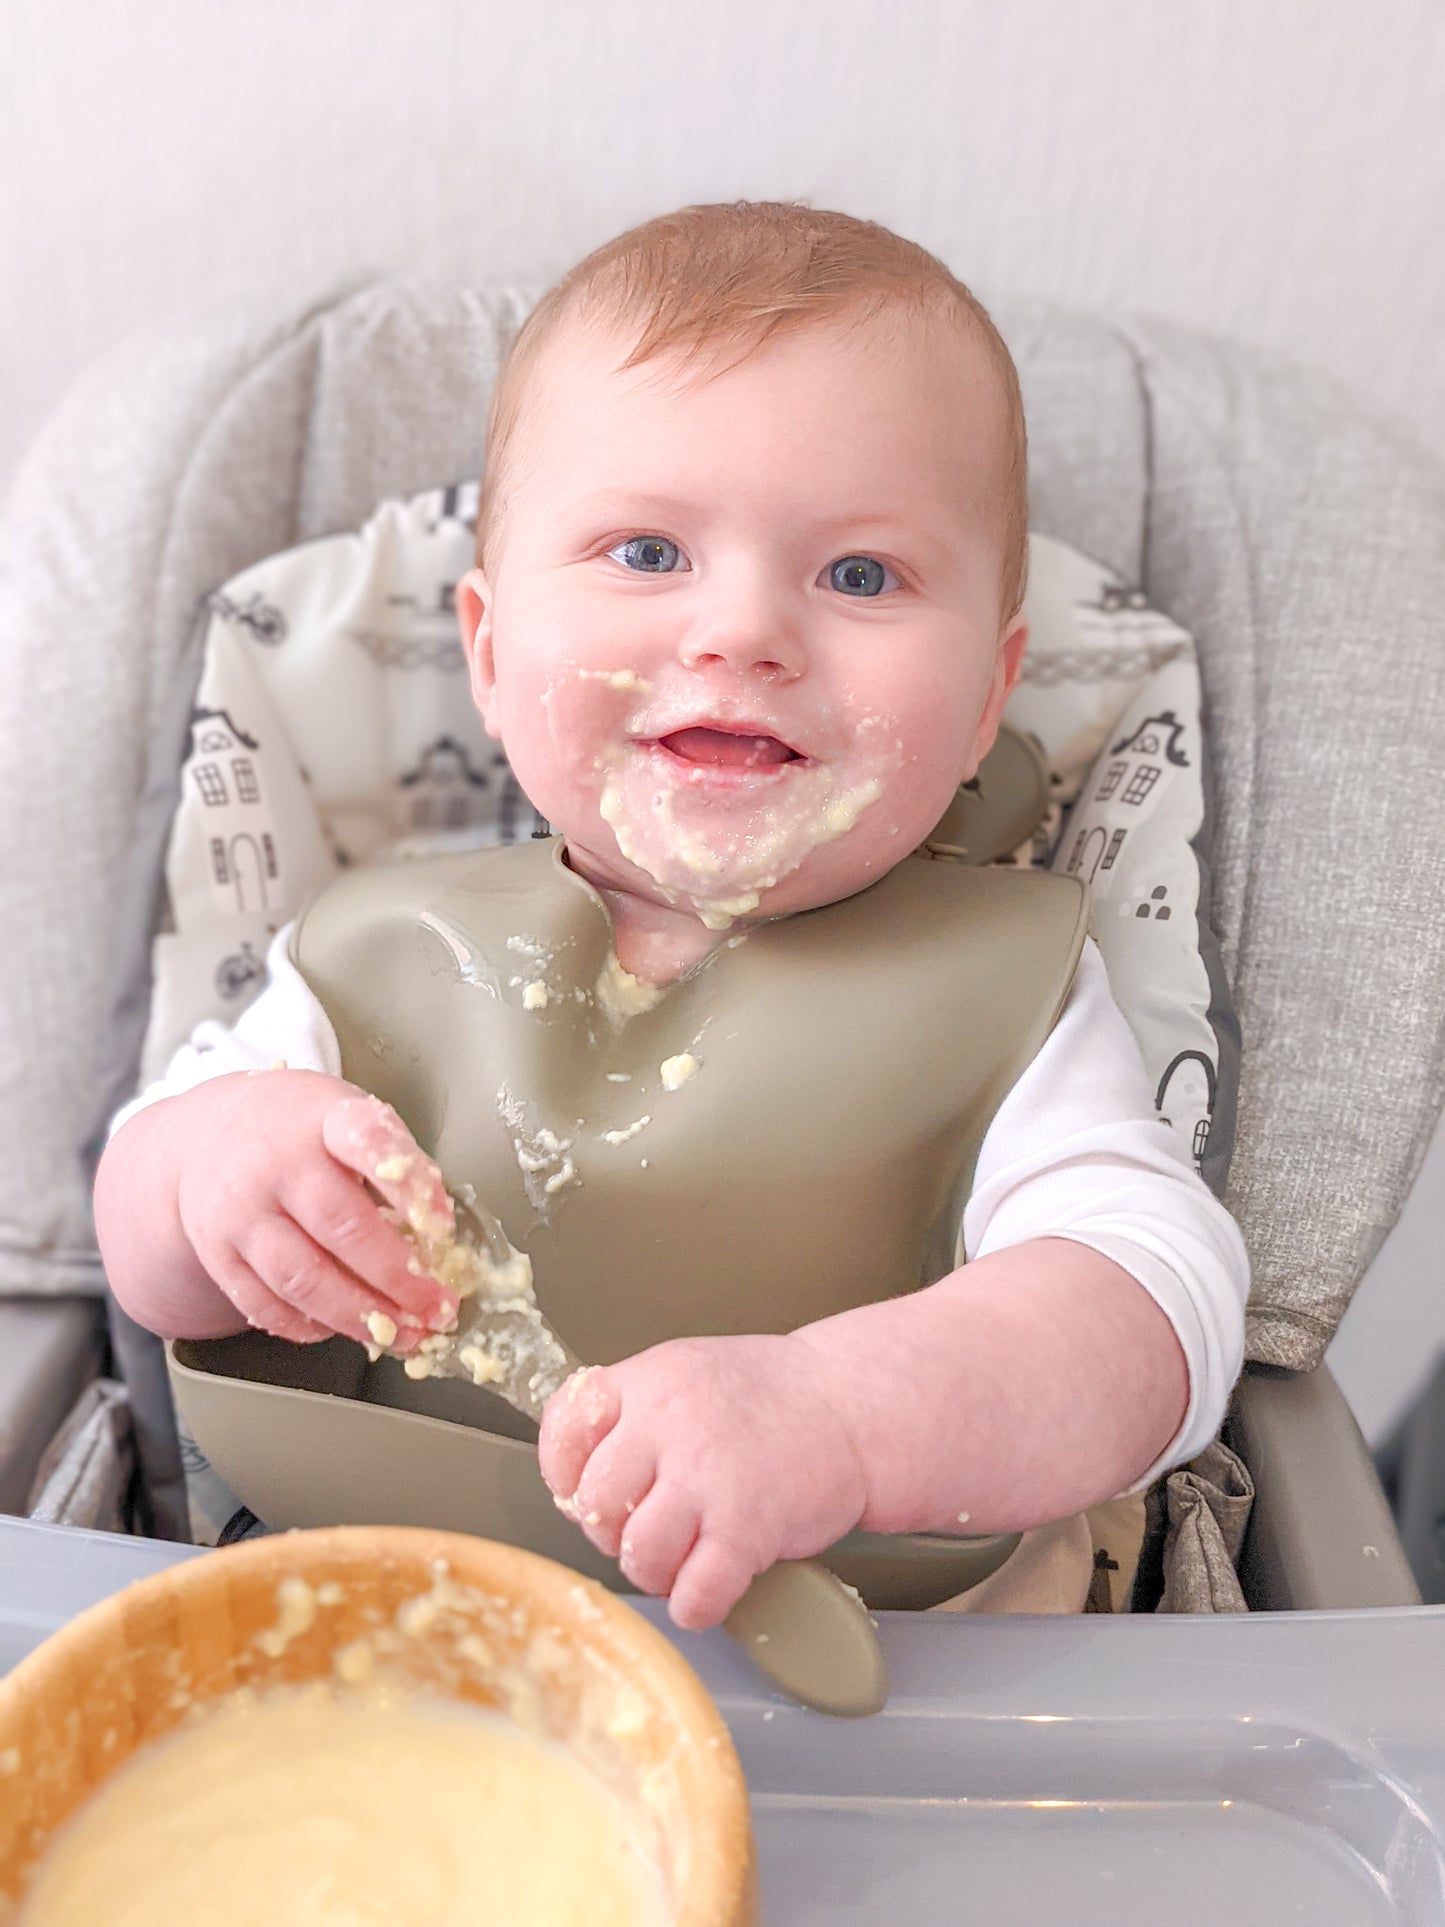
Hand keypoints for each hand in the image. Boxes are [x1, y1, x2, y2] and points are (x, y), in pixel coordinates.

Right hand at [171, 1071, 461, 1348]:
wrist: (206, 1132)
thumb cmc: (295, 1127)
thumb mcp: (345, 1114)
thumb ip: (390, 1166)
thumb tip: (436, 1235)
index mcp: (322, 1119)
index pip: (371, 1143)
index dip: (411, 1188)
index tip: (443, 1226)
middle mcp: (276, 1165)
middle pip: (342, 1228)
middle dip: (399, 1279)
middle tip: (437, 1308)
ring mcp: (241, 1212)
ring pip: (303, 1279)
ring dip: (361, 1317)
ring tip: (404, 1335)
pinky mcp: (217, 1254)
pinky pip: (264, 1304)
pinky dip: (308, 1326)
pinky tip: (341, 1329)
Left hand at [538, 1334, 867, 1629]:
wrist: (853, 1406)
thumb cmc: (771, 1397)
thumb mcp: (689, 1374)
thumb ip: (635, 1414)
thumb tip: (581, 1481)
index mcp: (651, 1378)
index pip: (565, 1427)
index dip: (562, 1473)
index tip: (580, 1492)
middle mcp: (671, 1423)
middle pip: (594, 1503)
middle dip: (611, 1533)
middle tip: (644, 1534)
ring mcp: (709, 1476)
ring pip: (637, 1554)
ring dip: (654, 1572)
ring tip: (681, 1562)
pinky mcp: (748, 1528)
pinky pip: (694, 1593)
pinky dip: (695, 1606)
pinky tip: (710, 1589)